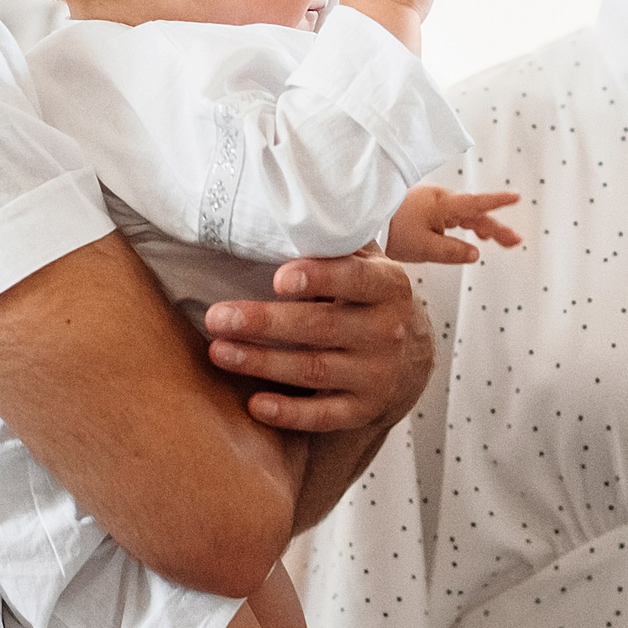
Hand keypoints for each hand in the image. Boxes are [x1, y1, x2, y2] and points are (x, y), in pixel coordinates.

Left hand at [202, 252, 432, 432]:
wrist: (409, 359)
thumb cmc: (369, 300)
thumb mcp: (367, 266)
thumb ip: (336, 246)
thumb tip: (285, 211)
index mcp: (389, 286)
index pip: (355, 279)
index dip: (318, 278)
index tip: (278, 279)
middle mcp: (388, 330)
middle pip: (322, 326)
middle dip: (265, 323)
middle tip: (217, 317)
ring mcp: (377, 374)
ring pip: (314, 370)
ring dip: (262, 363)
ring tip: (219, 351)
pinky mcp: (364, 409)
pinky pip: (323, 416)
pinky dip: (288, 413)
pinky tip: (255, 404)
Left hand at [385, 184, 522, 263]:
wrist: (361, 218)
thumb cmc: (389, 229)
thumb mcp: (423, 247)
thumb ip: (452, 251)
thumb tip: (475, 253)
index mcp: (442, 204)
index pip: (477, 203)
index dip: (498, 201)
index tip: (517, 197)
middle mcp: (440, 200)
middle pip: (475, 213)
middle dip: (496, 227)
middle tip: (514, 241)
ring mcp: (432, 203)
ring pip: (465, 215)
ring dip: (483, 227)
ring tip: (500, 240)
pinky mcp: (425, 210)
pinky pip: (453, 216)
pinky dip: (467, 225)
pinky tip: (473, 236)